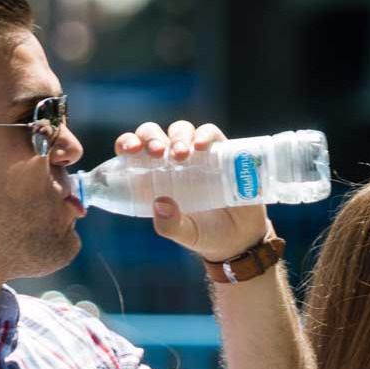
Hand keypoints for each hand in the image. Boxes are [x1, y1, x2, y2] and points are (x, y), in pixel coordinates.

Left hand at [114, 121, 271, 260]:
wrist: (241, 237)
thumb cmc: (206, 234)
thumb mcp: (185, 234)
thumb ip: (170, 225)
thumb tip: (160, 204)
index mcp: (154, 178)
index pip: (134, 152)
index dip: (127, 143)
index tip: (130, 150)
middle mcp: (172, 162)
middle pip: (154, 135)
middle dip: (151, 138)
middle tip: (157, 153)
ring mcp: (197, 155)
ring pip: (180, 130)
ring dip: (178, 137)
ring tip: (181, 155)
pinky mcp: (221, 152)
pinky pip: (210, 134)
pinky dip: (204, 135)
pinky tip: (201, 146)